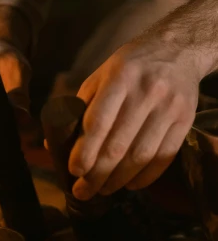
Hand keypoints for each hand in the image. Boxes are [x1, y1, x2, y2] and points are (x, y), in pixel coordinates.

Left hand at [68, 36, 198, 199]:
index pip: (98, 121)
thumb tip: (54, 144)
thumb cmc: (130, 66)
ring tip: (103, 191)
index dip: (85, 151)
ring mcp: (168, 107)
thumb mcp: (101, 75)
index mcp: (119, 78)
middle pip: (118, 144)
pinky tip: (130, 185)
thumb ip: (80, 107)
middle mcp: (146, 92)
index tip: (73, 171)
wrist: (177, 49)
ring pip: (141, 155)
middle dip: (97, 174)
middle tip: (83, 191)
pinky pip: (164, 156)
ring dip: (119, 180)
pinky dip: (146, 176)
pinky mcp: (186, 119)